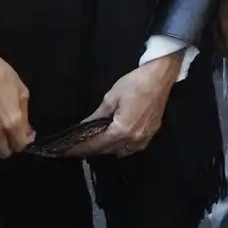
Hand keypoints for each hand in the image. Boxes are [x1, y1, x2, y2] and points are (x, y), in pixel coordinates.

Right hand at [0, 54, 33, 157]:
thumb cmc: (4, 77)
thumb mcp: (22, 93)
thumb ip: (25, 116)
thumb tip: (27, 131)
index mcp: (12, 123)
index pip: (20, 146)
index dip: (26, 141)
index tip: (27, 133)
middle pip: (4, 153)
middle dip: (11, 146)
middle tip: (14, 135)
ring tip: (0, 133)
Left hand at [67, 53, 183, 157]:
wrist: (161, 76)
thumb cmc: (135, 83)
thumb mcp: (111, 97)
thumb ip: (96, 116)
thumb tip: (83, 127)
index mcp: (122, 131)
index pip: (96, 145)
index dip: (80, 148)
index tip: (66, 151)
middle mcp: (133, 139)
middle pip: (107, 151)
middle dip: (92, 150)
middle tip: (77, 146)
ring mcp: (144, 138)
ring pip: (120, 152)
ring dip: (107, 149)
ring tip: (94, 143)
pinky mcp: (152, 134)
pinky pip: (132, 148)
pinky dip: (121, 147)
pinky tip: (115, 141)